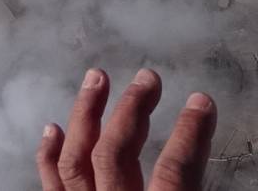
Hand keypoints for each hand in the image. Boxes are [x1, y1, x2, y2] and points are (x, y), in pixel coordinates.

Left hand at [37, 68, 216, 190]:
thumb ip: (194, 186)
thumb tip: (208, 150)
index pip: (175, 171)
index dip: (191, 133)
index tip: (201, 102)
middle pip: (115, 154)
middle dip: (132, 109)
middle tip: (147, 78)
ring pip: (75, 160)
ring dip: (85, 115)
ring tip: (95, 79)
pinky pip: (51, 185)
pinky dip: (49, 156)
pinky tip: (53, 129)